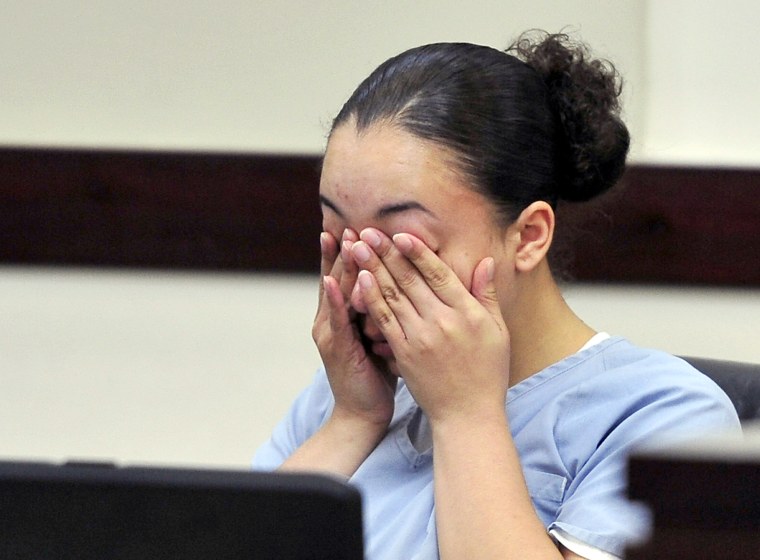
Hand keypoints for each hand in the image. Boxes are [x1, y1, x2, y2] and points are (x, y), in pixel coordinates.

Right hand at [313, 229, 396, 431]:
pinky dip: (335, 300)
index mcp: (346, 315)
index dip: (351, 252)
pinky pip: (337, 320)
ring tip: (340, 240)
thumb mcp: (387, 334)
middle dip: (343, 250)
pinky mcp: (336, 348)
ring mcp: (331, 333)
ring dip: (338, 266)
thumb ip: (391, 308)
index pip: (348, 276)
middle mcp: (333, 319)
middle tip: (349, 223)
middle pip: (338, 277)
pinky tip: (333, 281)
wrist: (364, 412)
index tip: (358, 226)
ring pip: (336, 293)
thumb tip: (410, 283)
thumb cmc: (379, 373)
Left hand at [352, 229, 509, 424]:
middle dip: (387, 253)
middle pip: (410, 280)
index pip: (438, 274)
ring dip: (372, 268)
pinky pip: (384, 321)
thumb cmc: (486, 372)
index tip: (401, 233)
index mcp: (466, 313)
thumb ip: (486, 295)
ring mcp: (420, 338)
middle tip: (367, 231)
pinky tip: (359, 281)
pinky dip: (371, 298)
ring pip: (392, 295)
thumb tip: (484, 262)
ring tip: (356, 247)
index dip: (417, 251)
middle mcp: (442, 322)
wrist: (468, 415)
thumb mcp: (496, 331)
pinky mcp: (404, 353)